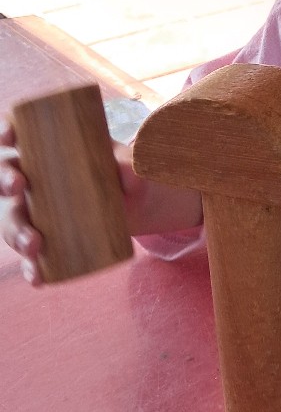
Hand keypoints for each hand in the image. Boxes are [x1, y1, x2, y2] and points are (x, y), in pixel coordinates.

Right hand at [0, 117, 202, 283]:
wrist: (136, 205)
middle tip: (18, 186)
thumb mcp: (128, 163)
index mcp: (44, 152)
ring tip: (33, 245)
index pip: (14, 138)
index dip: (3, 133)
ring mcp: (36, 213)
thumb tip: (125, 169)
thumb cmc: (122, 172)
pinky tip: (37, 278)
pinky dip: (30, 268)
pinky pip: (30, 257)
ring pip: (12, 221)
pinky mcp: (46, 240)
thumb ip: (129, 163)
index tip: (10, 136)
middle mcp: (32, 182)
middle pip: (5, 180)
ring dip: (15, 233)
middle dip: (4, 183)